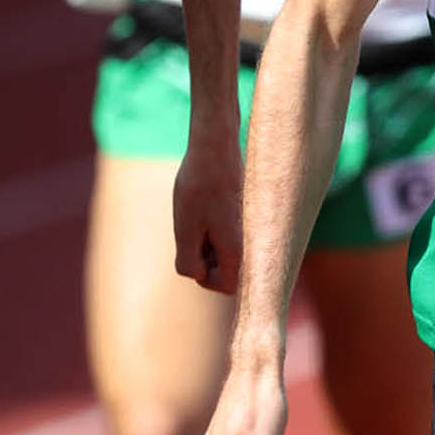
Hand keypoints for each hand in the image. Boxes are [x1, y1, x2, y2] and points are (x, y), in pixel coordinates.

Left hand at [172, 135, 242, 294]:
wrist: (215, 148)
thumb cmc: (197, 187)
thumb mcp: (184, 228)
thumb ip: (188, 261)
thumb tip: (198, 275)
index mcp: (236, 249)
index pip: (226, 286)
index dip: (205, 277)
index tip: (193, 250)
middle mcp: (249, 243)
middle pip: (226, 270)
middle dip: (205, 258)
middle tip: (194, 227)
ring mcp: (248, 230)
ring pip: (225, 252)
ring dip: (207, 242)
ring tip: (200, 214)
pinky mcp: (245, 218)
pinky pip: (229, 236)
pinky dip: (214, 228)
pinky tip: (208, 207)